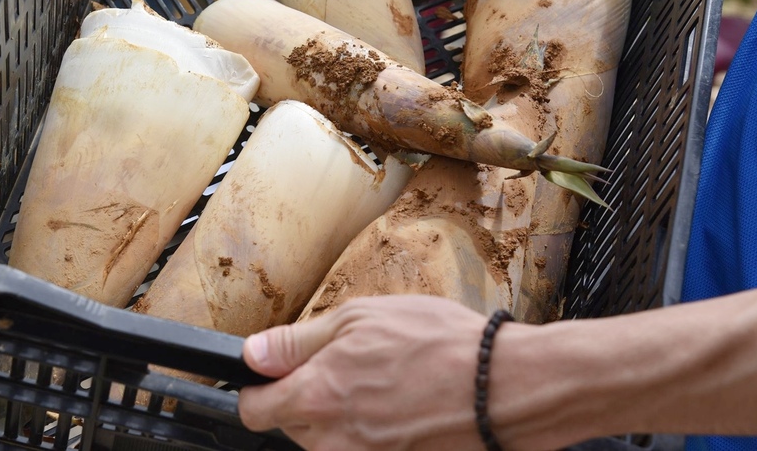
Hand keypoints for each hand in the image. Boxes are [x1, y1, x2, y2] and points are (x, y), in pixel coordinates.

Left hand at [237, 295, 490, 450]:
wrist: (503, 386)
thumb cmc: (438, 344)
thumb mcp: (359, 319)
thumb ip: (297, 342)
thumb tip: (253, 353)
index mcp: (315, 397)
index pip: (254, 410)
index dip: (260, 388)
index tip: (277, 375)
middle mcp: (332, 442)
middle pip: (293, 427)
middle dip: (308, 400)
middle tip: (349, 369)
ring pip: (328, 443)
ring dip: (342, 420)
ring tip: (383, 388)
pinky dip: (374, 436)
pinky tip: (402, 411)